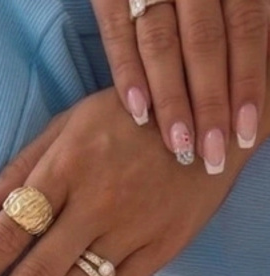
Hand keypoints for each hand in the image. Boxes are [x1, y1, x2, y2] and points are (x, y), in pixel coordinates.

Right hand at [92, 0, 268, 169]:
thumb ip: (244, 24)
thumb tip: (263, 76)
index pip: (246, 27)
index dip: (249, 81)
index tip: (244, 131)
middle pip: (205, 42)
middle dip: (209, 102)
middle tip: (209, 154)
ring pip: (162, 43)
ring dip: (170, 99)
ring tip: (178, 146)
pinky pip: (117, 32)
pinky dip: (126, 73)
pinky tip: (137, 113)